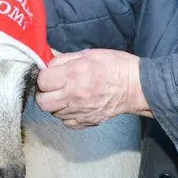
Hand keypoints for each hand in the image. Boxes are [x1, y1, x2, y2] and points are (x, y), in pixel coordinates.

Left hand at [35, 49, 150, 128]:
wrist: (136, 86)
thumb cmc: (115, 66)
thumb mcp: (89, 54)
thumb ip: (65, 60)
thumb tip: (48, 67)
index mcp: (73, 75)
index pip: (42, 81)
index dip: (44, 77)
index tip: (51, 75)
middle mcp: (74, 96)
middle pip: (43, 102)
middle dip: (44, 94)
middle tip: (53, 87)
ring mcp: (80, 111)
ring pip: (53, 113)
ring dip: (56, 104)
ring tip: (67, 95)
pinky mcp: (87, 121)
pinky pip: (67, 122)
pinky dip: (67, 115)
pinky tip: (75, 105)